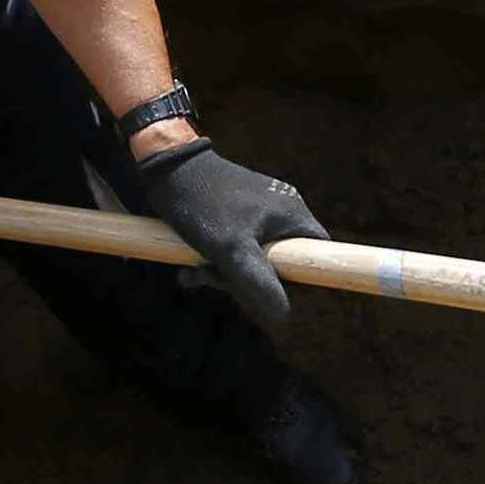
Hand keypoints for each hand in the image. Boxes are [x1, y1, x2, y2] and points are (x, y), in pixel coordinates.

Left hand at [136, 138, 327, 328]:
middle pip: (281, 265)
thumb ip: (260, 284)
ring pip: (253, 260)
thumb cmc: (203, 205)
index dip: (301, 283)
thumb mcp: (232, 251)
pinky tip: (189, 271)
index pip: (318, 257)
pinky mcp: (236, 214)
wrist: (166, 167)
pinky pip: (235, 250)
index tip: (272, 296)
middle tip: (218, 281)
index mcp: (292, 214)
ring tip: (196, 274)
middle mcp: (281, 211)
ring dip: (224, 275)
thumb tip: (284, 316)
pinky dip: (214, 263)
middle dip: (248, 282)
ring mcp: (258, 212)